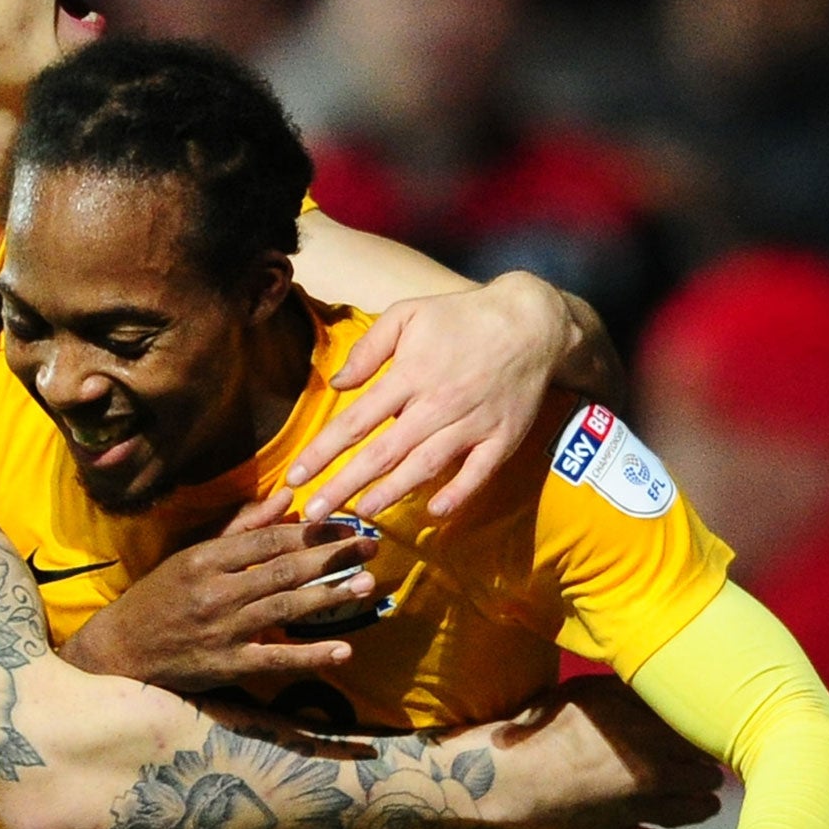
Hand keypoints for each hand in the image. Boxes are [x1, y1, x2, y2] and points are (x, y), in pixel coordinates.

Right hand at [60, 491, 379, 690]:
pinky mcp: (226, 667)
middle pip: (283, 570)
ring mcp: (222, 632)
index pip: (268, 540)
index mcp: (204, 559)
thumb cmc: (159, 596)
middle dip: (332, 557)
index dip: (312, 530)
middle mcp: (214, 592)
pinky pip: (275, 660)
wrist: (122, 650)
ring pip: (284, 609)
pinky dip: (310, 656)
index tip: (347, 522)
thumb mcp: (192, 554)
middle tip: (371, 547)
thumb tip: (288, 497)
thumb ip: (242, 526)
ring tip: (365, 585)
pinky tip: (342, 649)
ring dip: (329, 597)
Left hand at [284, 273, 572, 522]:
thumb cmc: (461, 316)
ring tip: (360, 514)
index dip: (322, 452)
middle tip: (313, 514)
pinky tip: (435, 514)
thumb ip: (370, 347)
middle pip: (382, 454)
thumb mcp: (408, 313)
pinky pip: (478, 474)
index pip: (355, 421)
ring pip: (424, 467)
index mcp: (409, 375)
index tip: (295, 477)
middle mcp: (437, 405)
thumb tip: (338, 384)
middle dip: (344, 486)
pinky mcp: (502, 438)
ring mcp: (471, 424)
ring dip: (390, 494)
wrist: (533, 322)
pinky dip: (457, 495)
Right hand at [485, 675, 722, 828]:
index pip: (698, 739)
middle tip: (711, 769)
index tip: (709, 736)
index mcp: (649, 736)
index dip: (707, 738)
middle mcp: (653, 775)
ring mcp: (637, 810)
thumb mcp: (588, 693)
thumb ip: (630, 692)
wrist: (507, 775)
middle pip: (703, 777)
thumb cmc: (543, 727)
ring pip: (690, 813)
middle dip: (710, 773)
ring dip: (705, 806)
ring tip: (709, 802)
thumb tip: (665, 690)